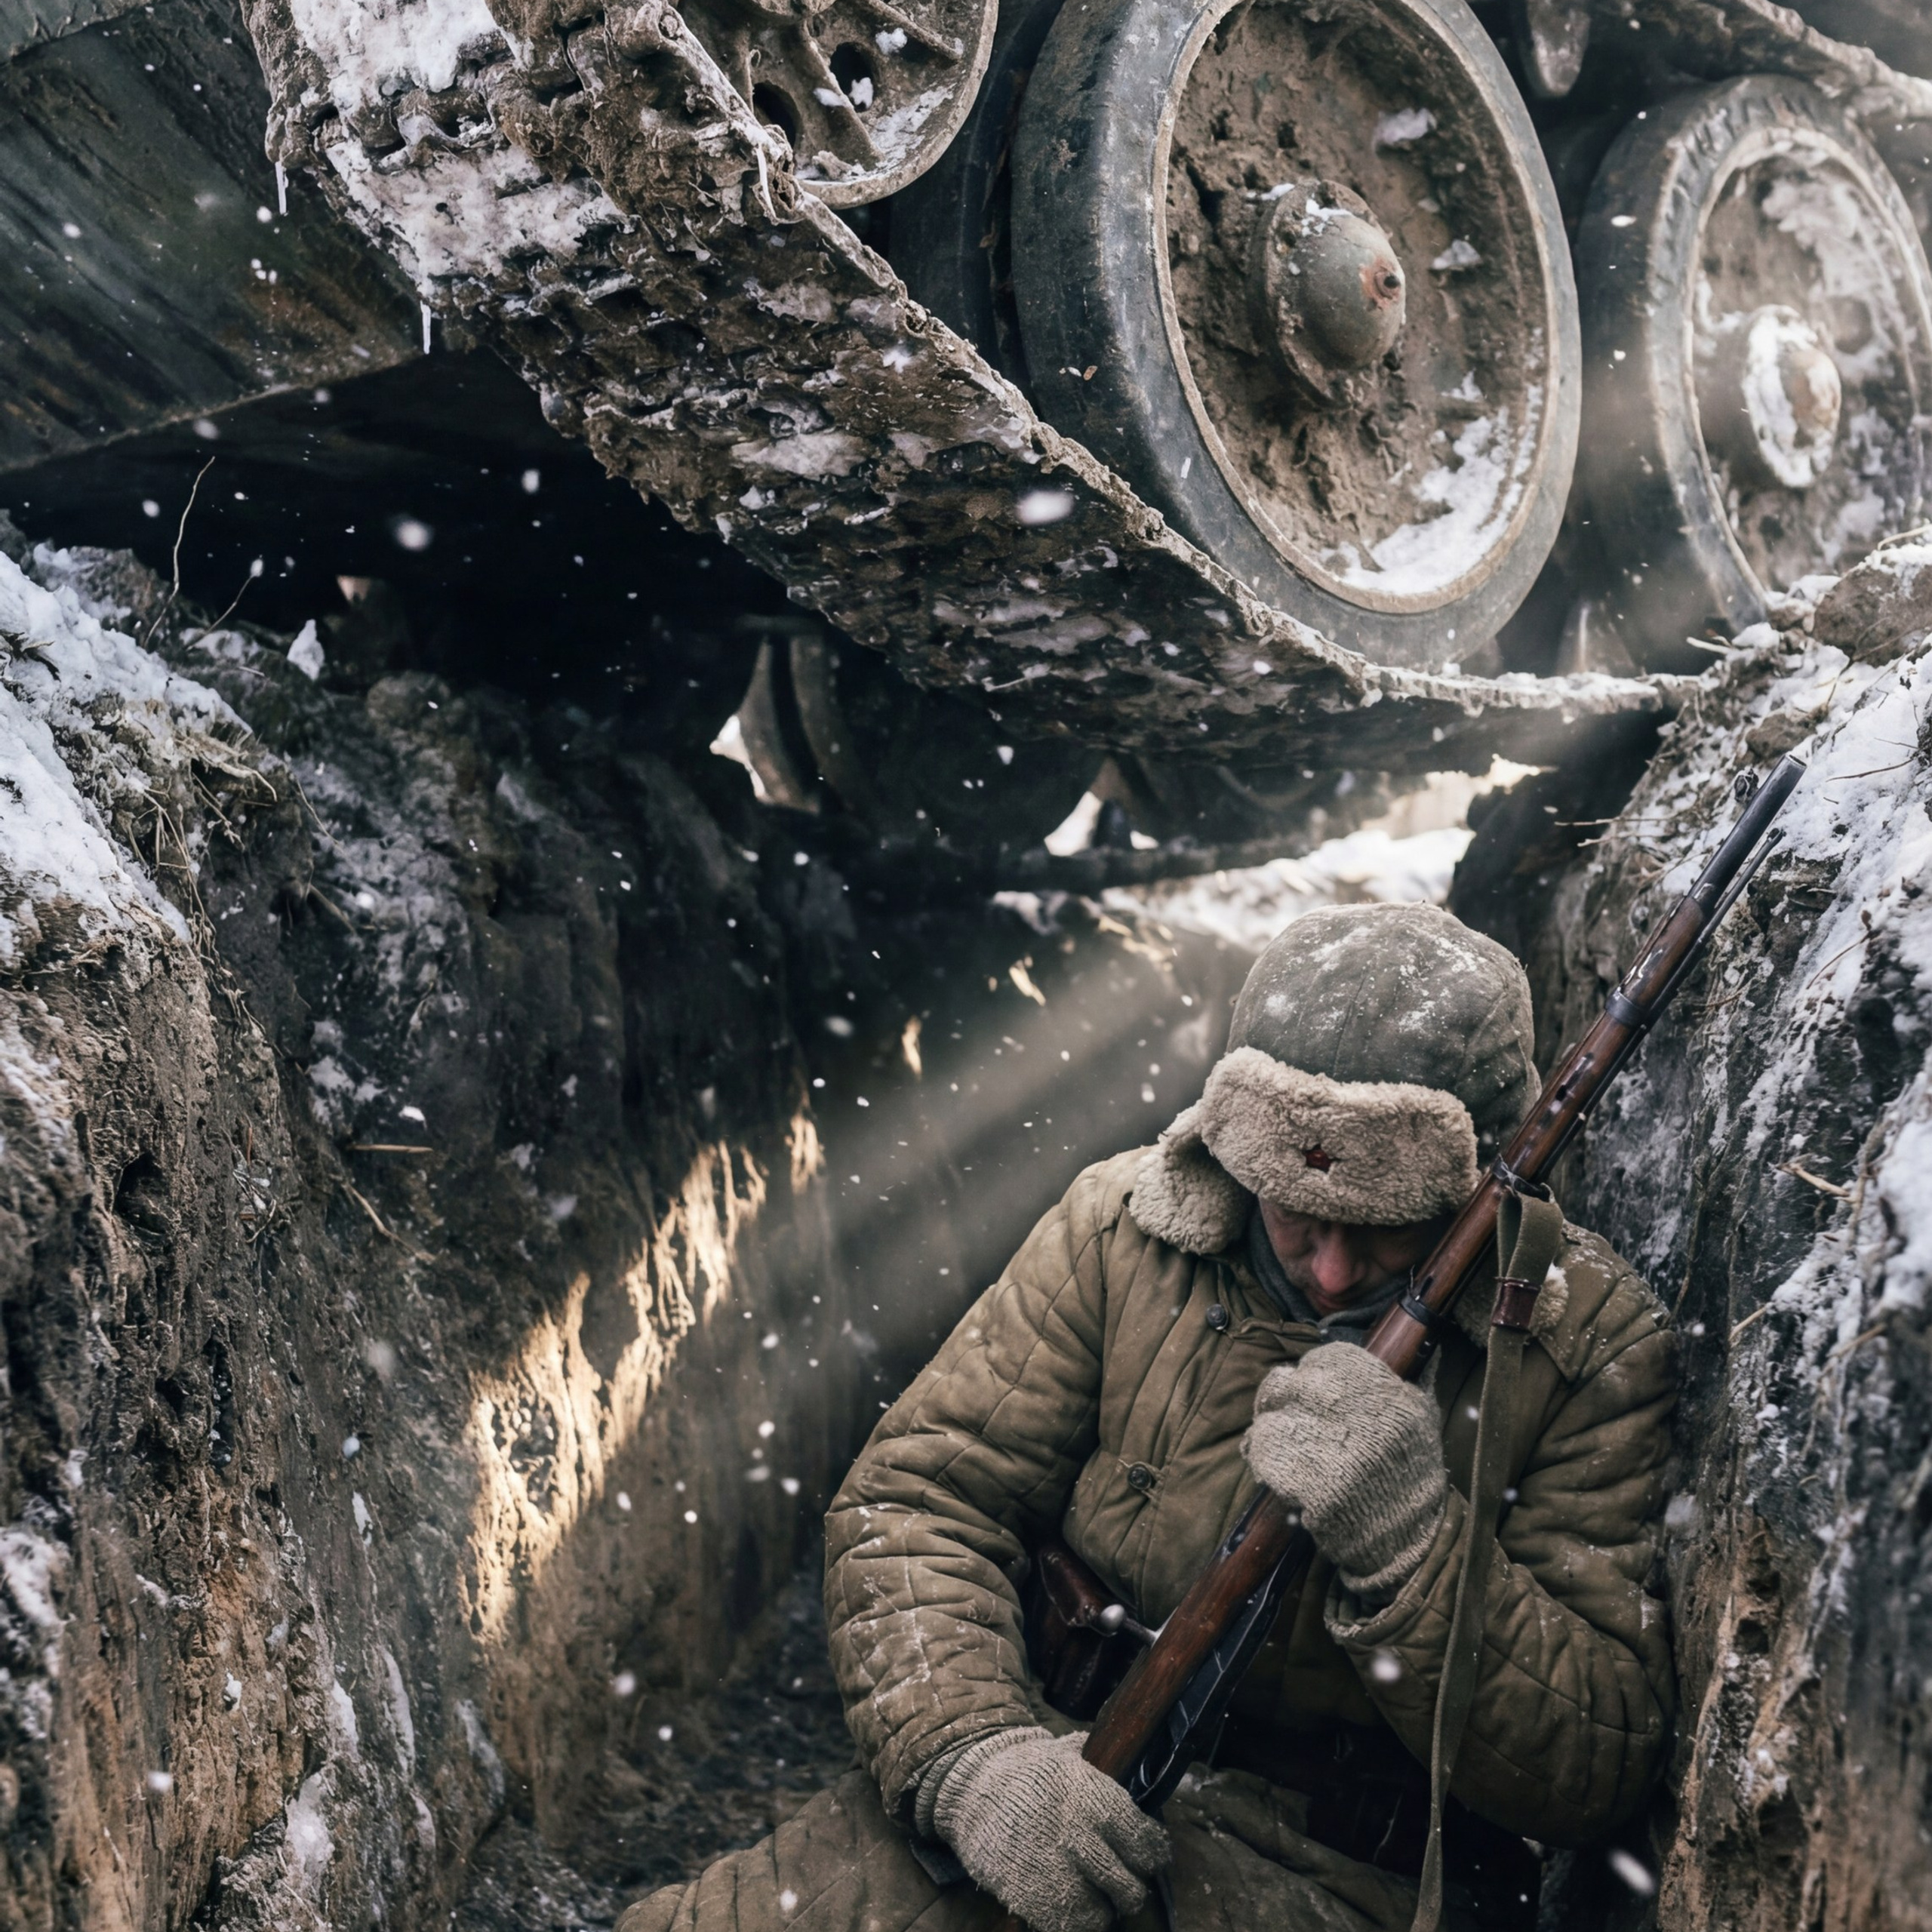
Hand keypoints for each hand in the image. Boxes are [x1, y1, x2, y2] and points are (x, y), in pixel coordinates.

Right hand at [929, 1728, 1168, 1931]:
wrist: (971, 1787)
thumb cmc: (1026, 1769)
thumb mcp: (1067, 1754)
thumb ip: (1103, 1769)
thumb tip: (1138, 1770)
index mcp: (1094, 1797)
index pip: (1146, 1843)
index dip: (1153, 1854)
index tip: (1150, 1856)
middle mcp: (1080, 1836)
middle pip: (1130, 1887)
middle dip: (1131, 1888)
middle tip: (1124, 1882)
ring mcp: (1054, 1870)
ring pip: (1103, 1915)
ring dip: (1103, 1908)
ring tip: (1097, 1895)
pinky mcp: (1030, 1897)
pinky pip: (1070, 1926)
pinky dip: (1075, 1920)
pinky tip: (1069, 1903)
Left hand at [1242, 1343, 1447, 1596]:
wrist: (1409, 1546)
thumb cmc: (1410, 1479)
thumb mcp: (1423, 1421)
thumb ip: (1409, 1381)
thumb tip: (1426, 1342)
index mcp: (1389, 1395)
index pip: (1329, 1358)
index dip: (1310, 1371)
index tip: (1306, 1389)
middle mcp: (1363, 1417)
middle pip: (1291, 1384)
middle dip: (1277, 1399)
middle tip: (1279, 1417)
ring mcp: (1338, 1452)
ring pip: (1271, 1421)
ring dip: (1267, 1436)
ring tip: (1277, 1450)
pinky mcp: (1314, 1486)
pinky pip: (1267, 1459)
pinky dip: (1264, 1465)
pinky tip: (1278, 1476)